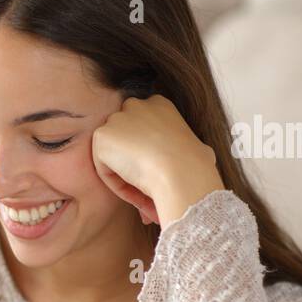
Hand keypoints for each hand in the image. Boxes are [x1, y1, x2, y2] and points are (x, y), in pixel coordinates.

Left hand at [90, 94, 224, 228]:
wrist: (182, 172)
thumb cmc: (196, 165)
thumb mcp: (199, 148)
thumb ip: (186, 147)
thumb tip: (200, 156)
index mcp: (160, 104)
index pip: (143, 130)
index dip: (148, 155)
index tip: (158, 175)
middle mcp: (136, 105)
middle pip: (125, 140)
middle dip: (131, 162)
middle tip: (147, 187)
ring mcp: (117, 119)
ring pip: (114, 156)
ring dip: (125, 177)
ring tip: (146, 196)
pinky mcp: (101, 136)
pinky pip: (104, 168)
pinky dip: (116, 184)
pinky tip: (135, 191)